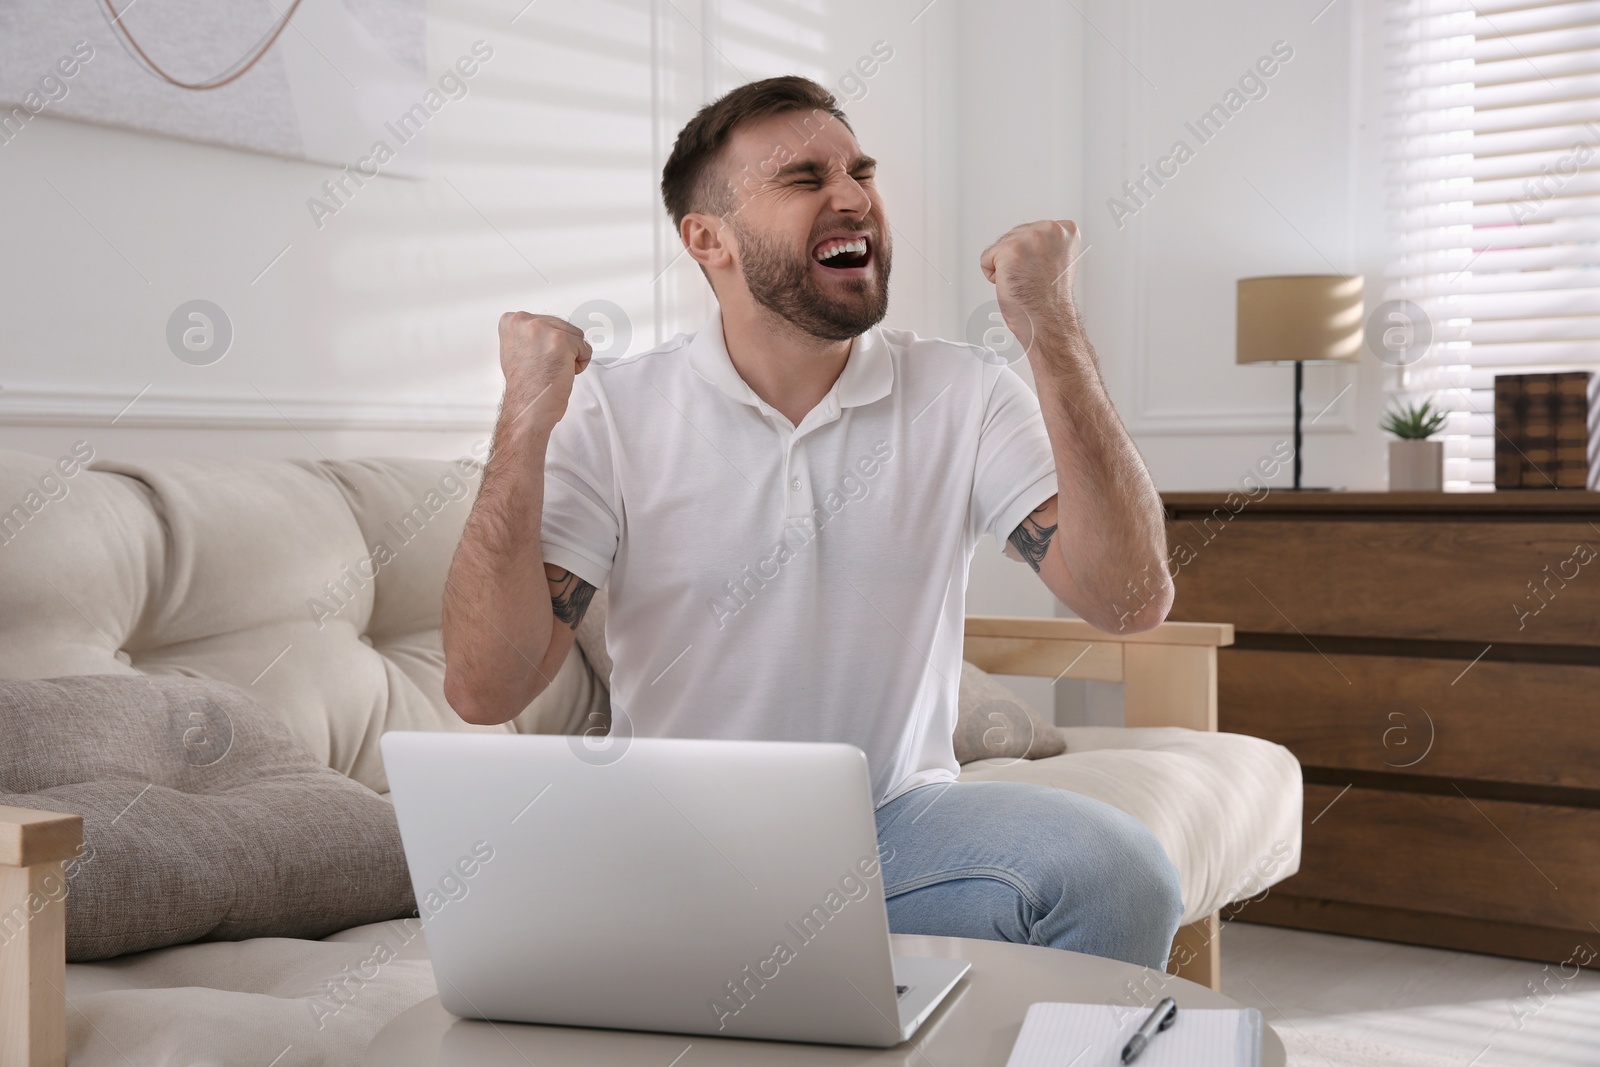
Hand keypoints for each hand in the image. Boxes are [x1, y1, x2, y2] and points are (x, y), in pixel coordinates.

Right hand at [497, 312, 592, 432]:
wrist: (528, 407)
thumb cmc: (526, 386)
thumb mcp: (516, 348)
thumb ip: (530, 334)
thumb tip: (548, 330)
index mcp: (511, 320)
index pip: (547, 322)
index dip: (548, 344)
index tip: (537, 359)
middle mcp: (523, 321)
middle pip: (563, 326)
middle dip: (561, 349)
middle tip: (545, 367)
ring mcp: (540, 329)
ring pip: (575, 336)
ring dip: (571, 355)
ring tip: (552, 369)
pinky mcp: (559, 340)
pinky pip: (585, 348)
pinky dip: (580, 364)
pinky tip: (563, 373)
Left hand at [978, 220, 1081, 360]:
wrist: (1048, 320)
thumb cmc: (1049, 299)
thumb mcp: (1055, 259)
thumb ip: (1044, 243)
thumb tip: (1025, 241)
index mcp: (1065, 230)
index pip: (1030, 231)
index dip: (1030, 256)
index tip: (1042, 272)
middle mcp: (1051, 228)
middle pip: (1012, 237)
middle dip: (1016, 261)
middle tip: (1032, 279)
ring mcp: (1030, 237)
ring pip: (999, 247)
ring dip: (1005, 268)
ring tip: (1024, 281)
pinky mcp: (1010, 249)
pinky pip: (986, 258)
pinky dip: (993, 275)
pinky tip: (1012, 284)